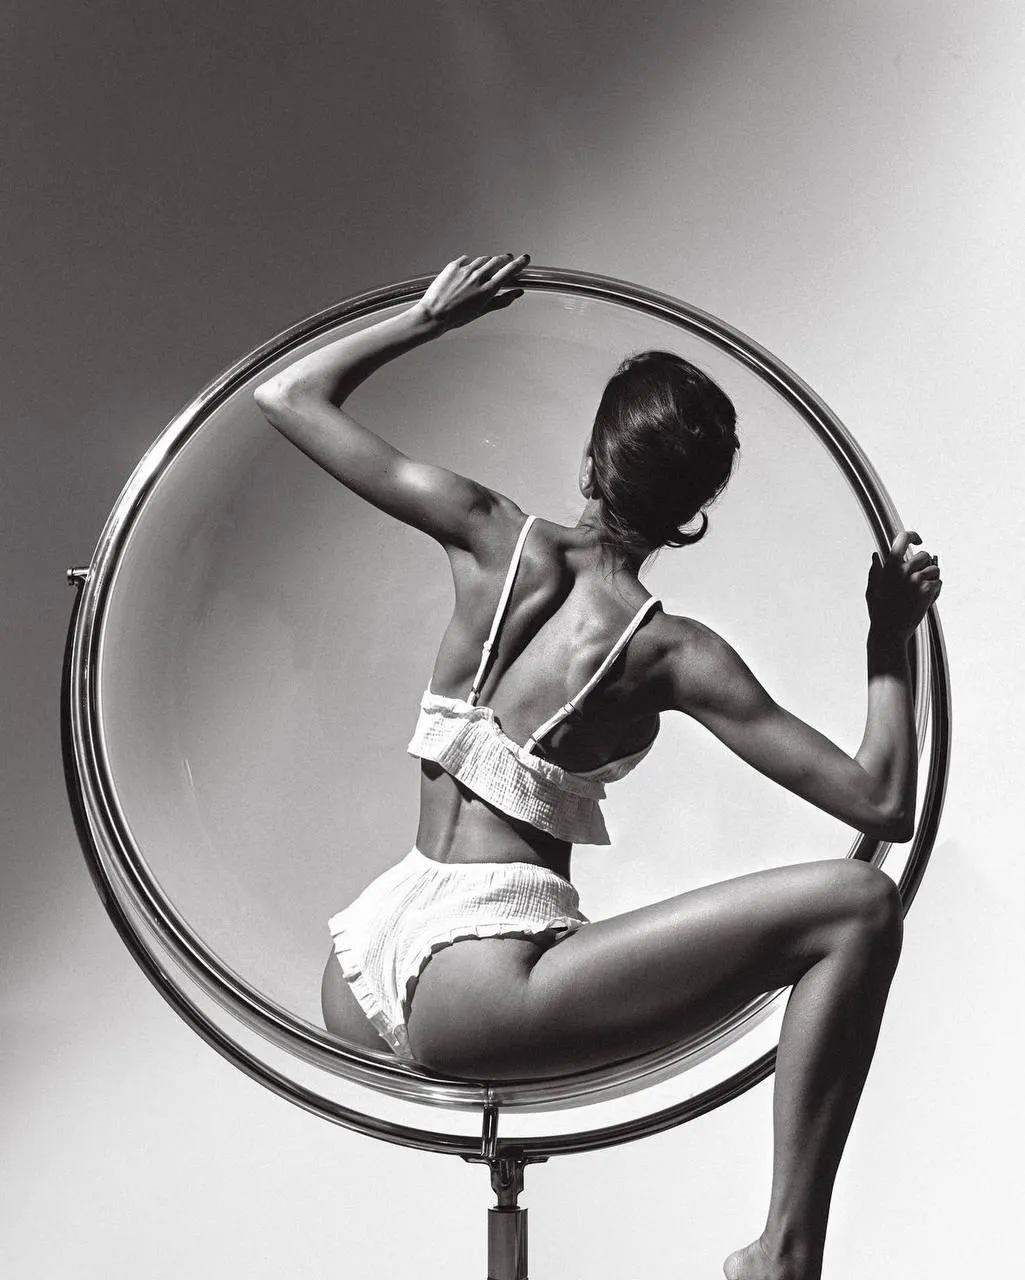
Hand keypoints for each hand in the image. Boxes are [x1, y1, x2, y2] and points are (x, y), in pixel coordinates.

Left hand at [411, 253, 528, 331]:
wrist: (433, 314)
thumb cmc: (456, 317)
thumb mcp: (483, 311)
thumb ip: (502, 300)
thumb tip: (517, 293)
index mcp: (487, 289)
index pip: (509, 270)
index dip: (519, 263)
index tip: (525, 258)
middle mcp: (478, 276)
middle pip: (497, 260)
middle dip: (505, 259)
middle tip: (508, 259)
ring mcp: (465, 269)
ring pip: (483, 259)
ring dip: (488, 261)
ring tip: (487, 268)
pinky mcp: (454, 265)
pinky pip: (467, 260)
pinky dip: (471, 263)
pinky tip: (469, 270)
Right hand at [865, 531, 942, 641]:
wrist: (890, 630)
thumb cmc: (879, 610)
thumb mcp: (872, 588)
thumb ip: (875, 571)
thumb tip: (875, 557)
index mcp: (890, 565)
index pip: (903, 539)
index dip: (913, 536)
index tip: (917, 540)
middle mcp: (904, 569)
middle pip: (924, 555)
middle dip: (924, 564)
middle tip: (919, 577)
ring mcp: (917, 579)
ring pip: (934, 569)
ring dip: (931, 578)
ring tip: (920, 591)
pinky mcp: (928, 590)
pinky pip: (938, 583)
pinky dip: (935, 590)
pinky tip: (924, 599)